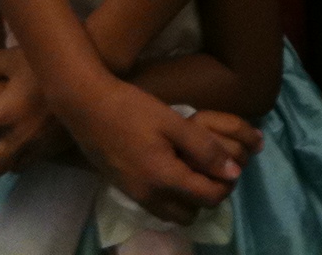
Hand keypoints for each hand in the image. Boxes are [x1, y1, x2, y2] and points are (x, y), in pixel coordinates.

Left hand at [0, 48, 72, 172]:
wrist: (88, 82)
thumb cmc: (46, 65)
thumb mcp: (13, 56)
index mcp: (0, 116)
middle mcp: (14, 139)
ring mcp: (33, 148)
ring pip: (4, 168)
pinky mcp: (49, 150)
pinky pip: (24, 164)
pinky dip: (14, 159)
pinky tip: (14, 145)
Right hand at [56, 75, 246, 225]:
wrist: (87, 107)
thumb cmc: (132, 109)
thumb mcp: (173, 122)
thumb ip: (205, 148)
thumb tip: (234, 171)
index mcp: (164, 179)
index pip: (209, 197)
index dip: (226, 183)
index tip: (229, 163)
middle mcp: (150, 197)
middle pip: (194, 212)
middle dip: (208, 194)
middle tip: (211, 166)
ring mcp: (136, 197)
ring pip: (175, 214)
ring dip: (189, 199)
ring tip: (192, 168)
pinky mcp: (126, 191)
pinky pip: (158, 207)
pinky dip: (171, 197)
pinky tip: (170, 169)